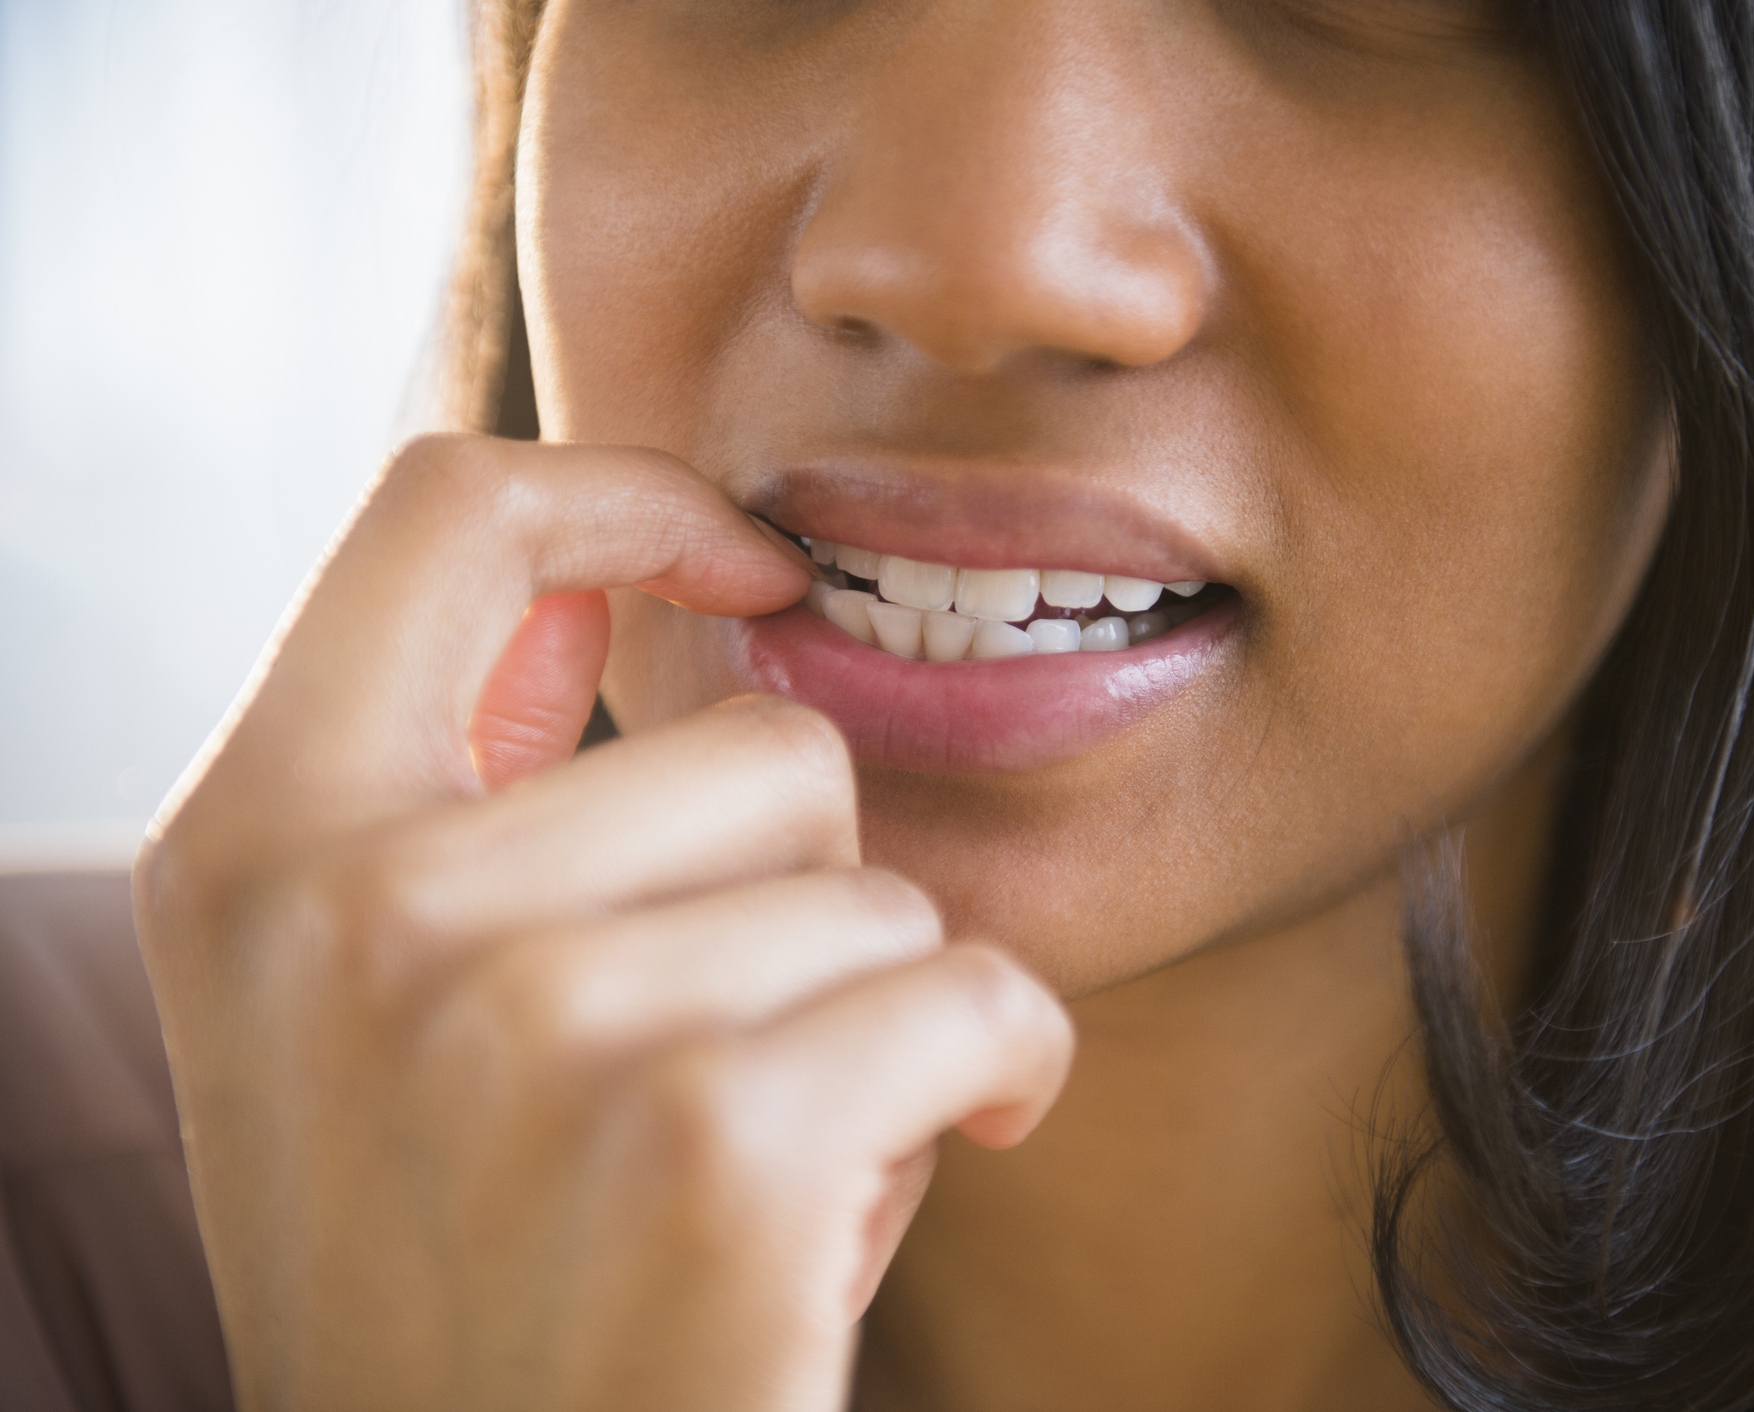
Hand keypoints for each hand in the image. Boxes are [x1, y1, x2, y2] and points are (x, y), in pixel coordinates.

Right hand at [135, 435, 1073, 1411]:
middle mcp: (362, 916)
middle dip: (802, 903)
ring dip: (870, 1024)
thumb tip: (623, 593)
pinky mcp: (714, 1142)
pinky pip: (975, 998)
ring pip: (876, 894)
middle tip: (714, 1072)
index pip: (447, 513)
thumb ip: (458, 797)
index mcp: (257, 853)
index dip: (630, 496)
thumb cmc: (474, 1277)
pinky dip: (994, 1074)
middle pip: (761, 744)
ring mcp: (531, 1025)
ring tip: (759, 1167)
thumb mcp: (375, 1025)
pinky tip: (909, 1170)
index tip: (747, 565)